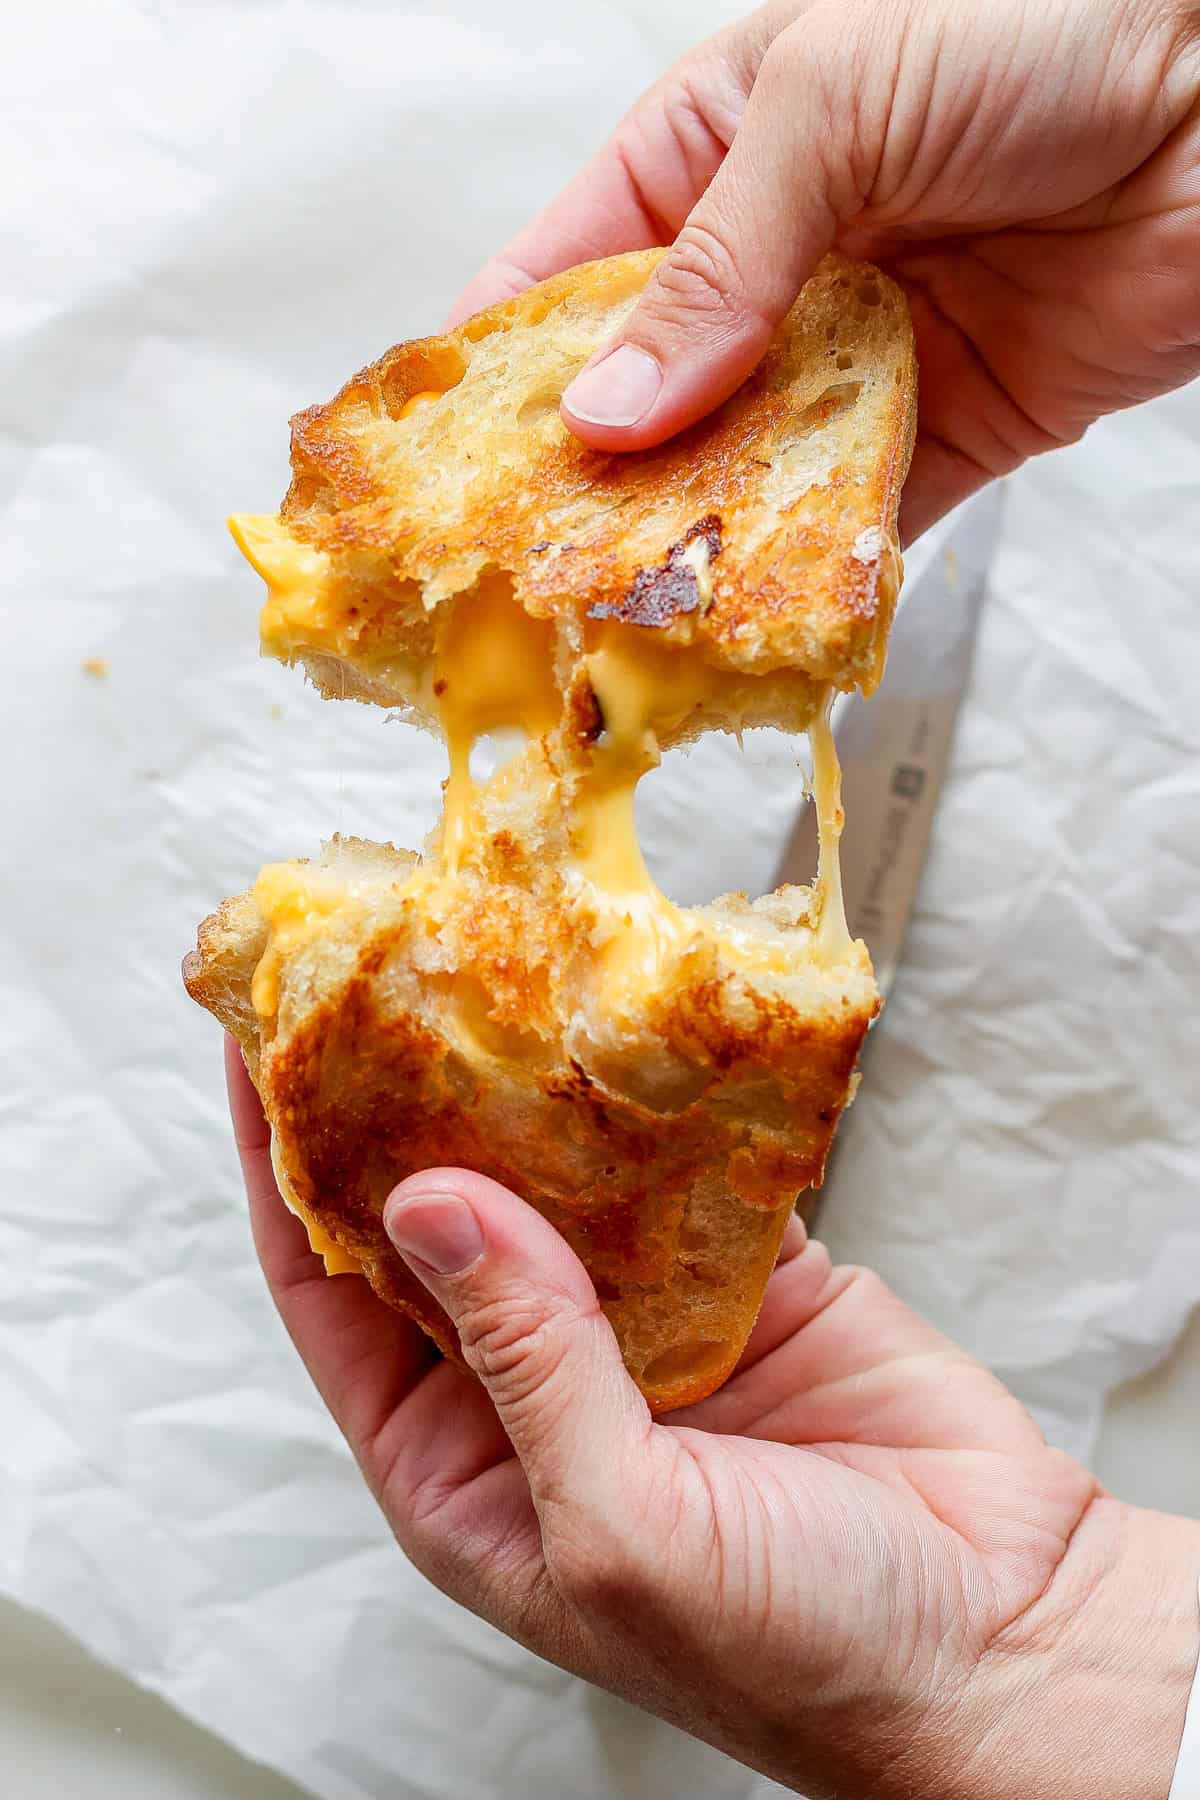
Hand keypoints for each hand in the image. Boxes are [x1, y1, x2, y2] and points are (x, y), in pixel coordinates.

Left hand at [228, 1039, 1198, 1798]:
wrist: (1006, 1643)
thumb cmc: (802, 1652)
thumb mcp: (622, 1529)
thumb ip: (526, 1361)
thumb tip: (425, 1201)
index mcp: (464, 1468)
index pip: (334, 1296)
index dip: (284, 1176)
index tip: (257, 1053)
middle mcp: (535, 1386)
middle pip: (438, 1217)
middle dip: (404, 1105)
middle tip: (377, 973)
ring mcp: (643, 1324)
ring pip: (559, 1178)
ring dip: (529, 1087)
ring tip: (492, 971)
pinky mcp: (747, 1277)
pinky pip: (682, 1170)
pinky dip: (660, 1103)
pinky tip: (632, 1023)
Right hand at [450, 0, 1199, 539]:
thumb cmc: (1039, 23)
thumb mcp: (831, 103)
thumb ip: (717, 263)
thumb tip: (608, 409)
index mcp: (711, 157)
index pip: (566, 275)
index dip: (495, 367)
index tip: (432, 459)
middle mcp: (770, 270)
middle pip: (642, 399)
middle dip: (581, 484)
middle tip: (514, 572)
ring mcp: (849, 359)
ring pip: (735, 474)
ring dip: (683, 542)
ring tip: (615, 613)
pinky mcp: (941, 432)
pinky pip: (851, 518)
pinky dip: (805, 569)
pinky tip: (745, 612)